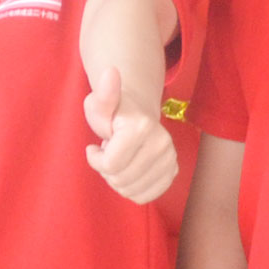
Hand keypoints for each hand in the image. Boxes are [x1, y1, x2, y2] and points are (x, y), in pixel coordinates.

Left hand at [84, 62, 177, 204]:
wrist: (138, 114)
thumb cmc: (113, 112)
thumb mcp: (99, 104)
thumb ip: (102, 94)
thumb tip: (111, 71)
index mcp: (141, 127)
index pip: (109, 165)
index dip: (96, 160)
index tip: (96, 147)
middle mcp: (162, 143)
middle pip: (120, 180)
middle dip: (107, 170)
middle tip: (110, 152)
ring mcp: (170, 159)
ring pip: (131, 191)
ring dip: (119, 179)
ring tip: (121, 159)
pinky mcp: (173, 171)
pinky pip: (145, 196)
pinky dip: (132, 188)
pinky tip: (130, 170)